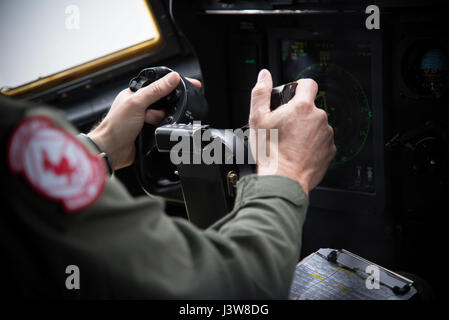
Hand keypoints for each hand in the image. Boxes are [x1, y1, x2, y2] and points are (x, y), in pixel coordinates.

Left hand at [88, 72, 201, 170]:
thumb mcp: (137, 103)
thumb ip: (156, 90)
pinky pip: (163, 127)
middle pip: (165, 101)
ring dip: (161, 119)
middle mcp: (141, 104)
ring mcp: (145, 118)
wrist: (111, 151)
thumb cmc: (115, 126)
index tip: (191, 85)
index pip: (159, 83)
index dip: (174, 84)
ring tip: (150, 123)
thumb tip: (172, 78)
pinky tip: (155, 131)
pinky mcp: (149, 131)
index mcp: (136, 93)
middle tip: (154, 113)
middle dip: (165, 107)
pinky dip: (163, 129)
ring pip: (166, 114)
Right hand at [249, 69, 335, 194]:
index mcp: (302, 107)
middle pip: (310, 108)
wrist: (284, 180)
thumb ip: (260, 93)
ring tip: (290, 143)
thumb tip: (264, 76)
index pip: (309, 84)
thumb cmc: (271, 152)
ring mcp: (327, 135)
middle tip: (284, 128)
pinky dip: (312, 144)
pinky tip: (298, 152)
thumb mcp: (257, 119)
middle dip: (299, 114)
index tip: (292, 96)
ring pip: (316, 125)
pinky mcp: (330, 150)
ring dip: (306, 130)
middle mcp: (319, 118)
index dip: (299, 87)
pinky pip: (321, 142)